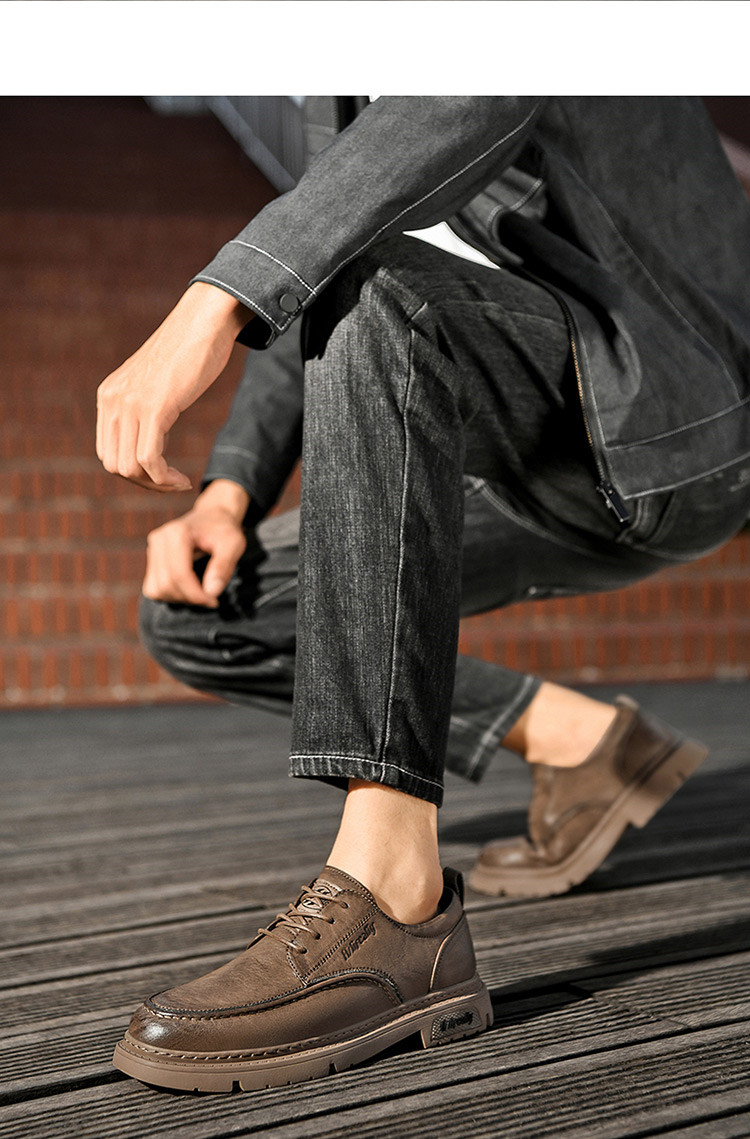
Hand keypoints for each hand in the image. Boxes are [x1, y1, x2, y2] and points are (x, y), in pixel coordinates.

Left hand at [96, 283, 250, 490]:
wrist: (204, 321)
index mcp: (108, 396)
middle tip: (171, 483)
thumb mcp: (155, 382)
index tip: (160, 474)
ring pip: (130, 467)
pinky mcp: (154, 407)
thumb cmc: (189, 351)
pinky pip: (149, 459)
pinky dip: (165, 479)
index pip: (106, 453)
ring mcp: (131, 404)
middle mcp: (113, 400)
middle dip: (144, 483)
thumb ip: (144, 406)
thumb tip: (150, 434)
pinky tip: (183, 479)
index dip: (132, 473)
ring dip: (156, 484)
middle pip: (114, 465)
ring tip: (179, 483)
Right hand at [142, 480, 249, 606]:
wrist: (213, 517)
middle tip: (210, 598)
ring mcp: (152, 548)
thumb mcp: (234, 544)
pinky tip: (187, 588)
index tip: (214, 600)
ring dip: (179, 598)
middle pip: (166, 584)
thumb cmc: (225, 531)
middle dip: (189, 598)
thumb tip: (211, 592)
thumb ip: (223, 566)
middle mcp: (159, 539)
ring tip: (199, 592)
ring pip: (157, 589)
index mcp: (177, 533)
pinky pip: (153, 588)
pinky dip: (170, 595)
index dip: (196, 595)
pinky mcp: (151, 558)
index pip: (180, 574)